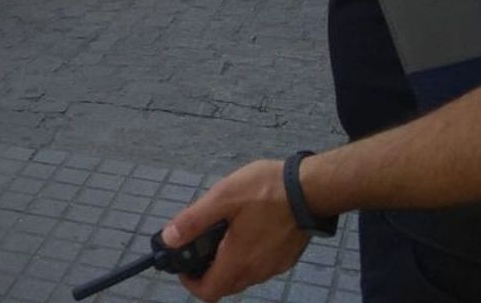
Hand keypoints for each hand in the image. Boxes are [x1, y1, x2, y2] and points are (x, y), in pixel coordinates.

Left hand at [161, 161, 309, 301]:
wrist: (311, 188)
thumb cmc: (266, 190)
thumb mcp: (223, 197)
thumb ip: (194, 220)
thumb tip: (168, 238)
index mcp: (238, 260)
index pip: (208, 292)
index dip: (191, 283)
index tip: (184, 265)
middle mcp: (256, 271)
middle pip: (225, 286)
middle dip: (209, 271)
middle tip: (202, 244)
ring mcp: (274, 267)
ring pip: (244, 276)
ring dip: (229, 263)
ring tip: (225, 231)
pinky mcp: (286, 258)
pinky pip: (260, 266)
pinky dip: (248, 256)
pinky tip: (249, 229)